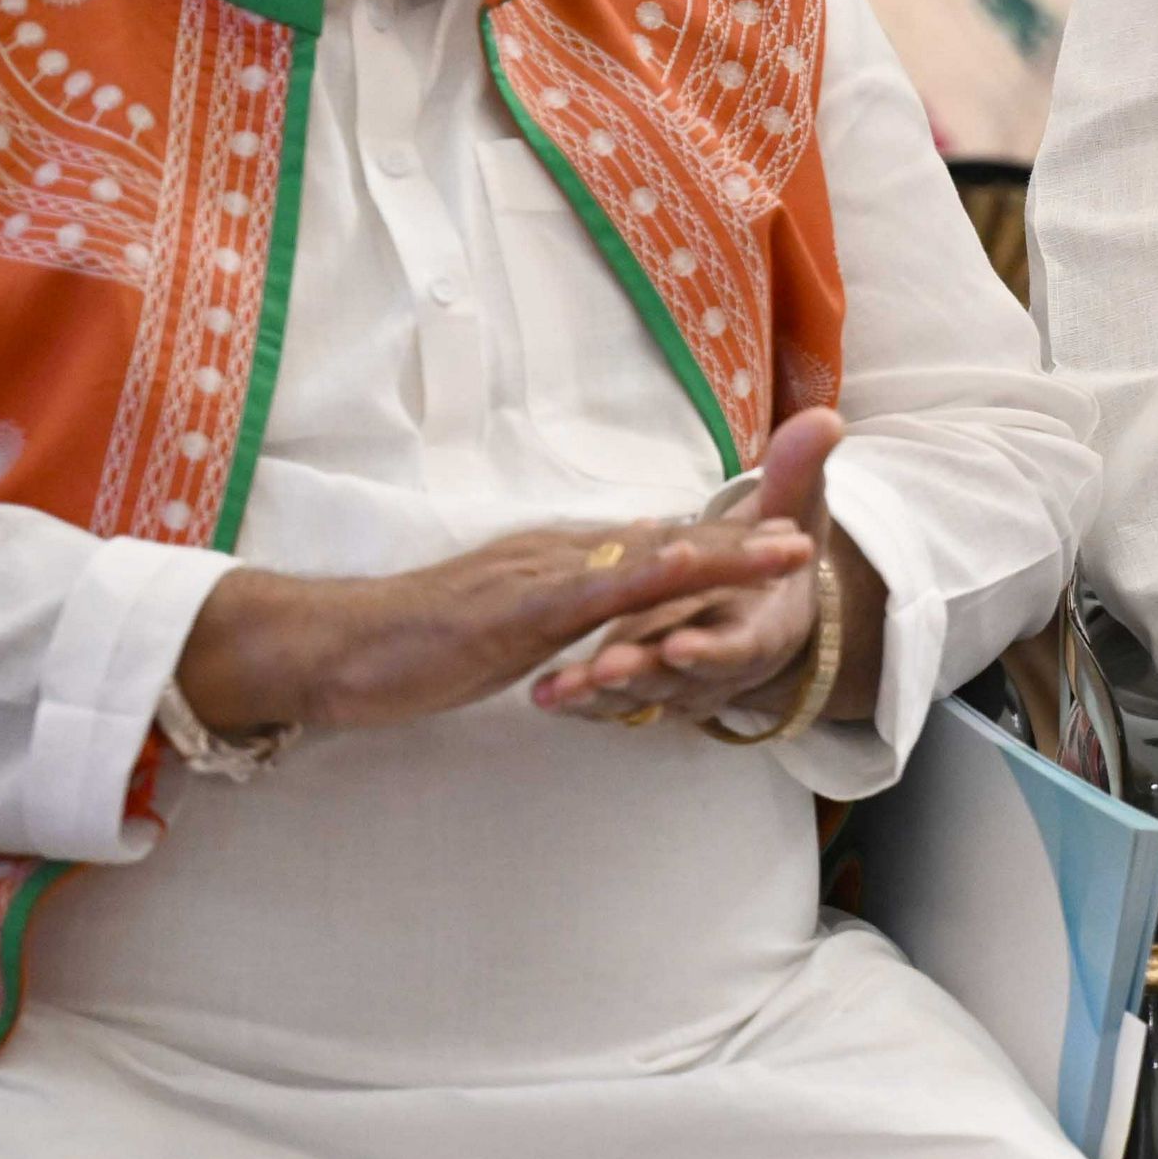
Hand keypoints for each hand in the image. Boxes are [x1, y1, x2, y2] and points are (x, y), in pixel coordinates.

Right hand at [167, 411, 865, 737]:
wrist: (333, 650)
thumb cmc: (413, 642)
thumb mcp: (509, 622)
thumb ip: (562, 605)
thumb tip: (612, 591)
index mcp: (560, 558)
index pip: (658, 541)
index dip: (730, 530)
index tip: (795, 516)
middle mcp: (560, 554)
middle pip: (672, 536)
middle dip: (750, 526)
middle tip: (823, 508)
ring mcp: (540, 579)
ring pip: (651, 560)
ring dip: (727, 551)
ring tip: (795, 544)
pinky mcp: (517, 614)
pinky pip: (597, 597)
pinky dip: (653, 585)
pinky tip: (692, 577)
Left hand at [530, 409, 883, 726]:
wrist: (771, 607)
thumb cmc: (776, 555)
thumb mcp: (796, 514)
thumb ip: (800, 474)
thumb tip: (827, 417)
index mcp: (762, 630)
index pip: (739, 647)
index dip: (710, 650)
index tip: (676, 645)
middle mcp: (719, 669)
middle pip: (678, 680)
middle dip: (640, 672)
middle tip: (601, 668)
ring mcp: (679, 685)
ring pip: (637, 698)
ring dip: (599, 695)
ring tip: (558, 688)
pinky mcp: (647, 690)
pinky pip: (610, 704)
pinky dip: (579, 703)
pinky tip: (541, 694)